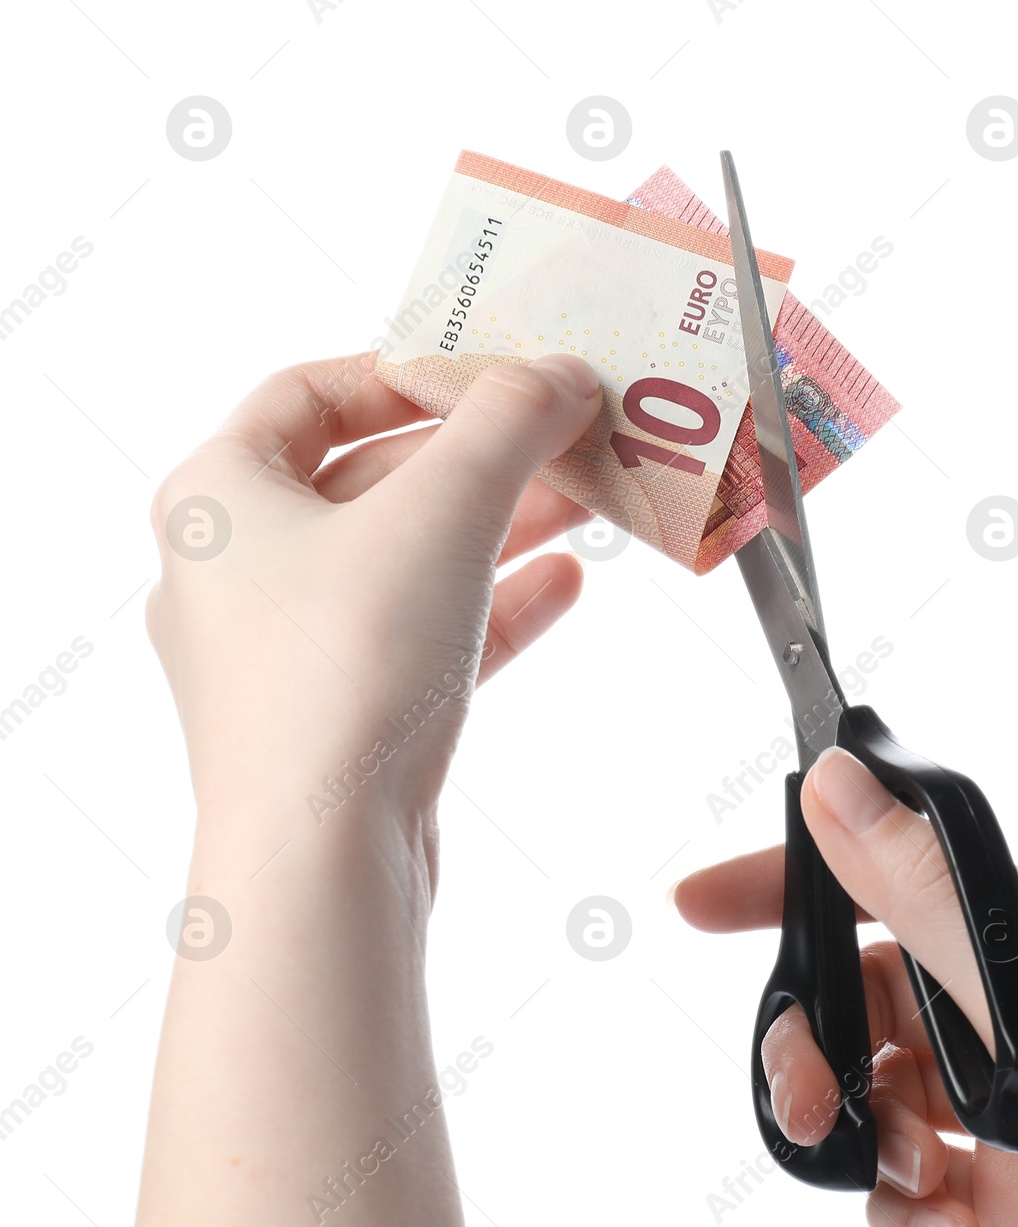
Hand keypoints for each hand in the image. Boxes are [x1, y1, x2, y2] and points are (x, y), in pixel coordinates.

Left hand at [106, 352, 601, 1226]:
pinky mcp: (335, 716)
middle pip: (370, 477)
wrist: (321, 853)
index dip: (409, 370)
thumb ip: (506, 424)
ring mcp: (284, 650)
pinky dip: (489, 606)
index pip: (310, 390)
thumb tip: (555, 373)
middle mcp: (236, 567)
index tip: (495, 373)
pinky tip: (563, 589)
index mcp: (219, 495)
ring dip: (498, 527)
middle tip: (566, 436)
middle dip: (479, 456)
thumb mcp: (441, 511)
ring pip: (404, 562)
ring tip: (587, 505)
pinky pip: (419, 636)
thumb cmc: (344, 670)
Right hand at [675, 747, 1017, 1226]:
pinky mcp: (1010, 1188)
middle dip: (817, 1047)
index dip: (794, 885)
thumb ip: (934, 903)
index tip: (699, 905)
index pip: (895, 878)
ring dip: (869, 1135)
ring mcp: (1015, 1103)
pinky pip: (910, 1176)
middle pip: (866, 996)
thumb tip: (840, 785)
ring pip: (878, 1089)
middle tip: (803, 1103)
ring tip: (917, 1180)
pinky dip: (906, 1204)